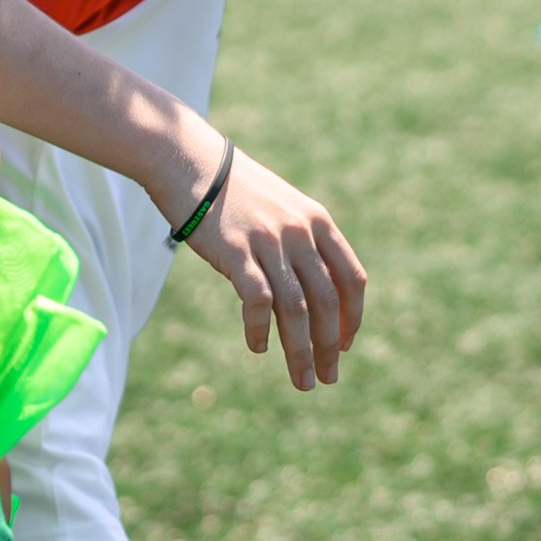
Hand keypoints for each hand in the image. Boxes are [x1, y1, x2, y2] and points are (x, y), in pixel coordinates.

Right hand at [178, 145, 365, 389]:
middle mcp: (300, 233)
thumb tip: (309, 291)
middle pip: (326, 301)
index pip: (351, 278)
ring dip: (301, 350)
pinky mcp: (236, 251)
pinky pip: (258, 301)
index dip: (352, 317)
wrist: (188, 160)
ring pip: (296, 308)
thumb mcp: (280, 210)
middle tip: (327, 377)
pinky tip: (257, 347)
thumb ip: (299, 243)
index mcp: (318, 223)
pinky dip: (261, 329)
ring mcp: (269, 242)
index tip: (345, 345)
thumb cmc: (231, 190)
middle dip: (330, 345)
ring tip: (303, 380)